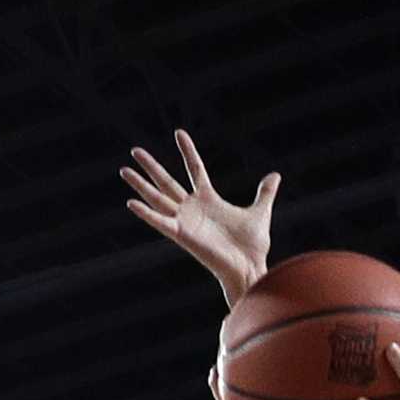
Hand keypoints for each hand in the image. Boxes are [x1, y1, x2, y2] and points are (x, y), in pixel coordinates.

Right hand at [124, 131, 278, 304]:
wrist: (250, 268)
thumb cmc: (252, 246)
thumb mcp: (259, 211)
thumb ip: (265, 192)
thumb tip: (275, 175)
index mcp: (208, 200)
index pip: (195, 169)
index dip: (188, 151)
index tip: (178, 132)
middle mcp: (193, 210)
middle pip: (167, 182)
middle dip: (151, 166)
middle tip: (134, 150)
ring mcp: (185, 222)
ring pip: (157, 198)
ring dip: (140, 185)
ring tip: (124, 170)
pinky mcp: (182, 236)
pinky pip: (160, 222)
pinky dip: (146, 214)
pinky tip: (130, 203)